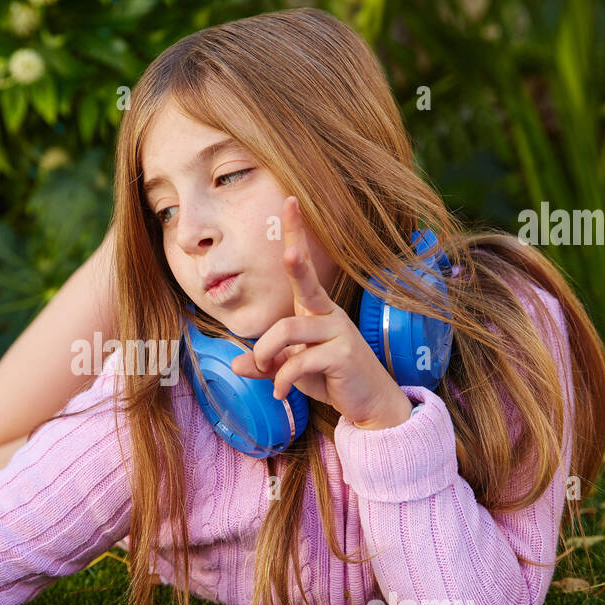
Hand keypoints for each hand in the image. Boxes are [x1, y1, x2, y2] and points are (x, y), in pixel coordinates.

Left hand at [230, 195, 413, 429]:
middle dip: (297, 262)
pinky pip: (298, 362)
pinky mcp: (342, 355)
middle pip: (305, 285)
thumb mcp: (292, 371)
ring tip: (266, 371)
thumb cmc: (329, 379)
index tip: (290, 201)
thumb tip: (236, 366)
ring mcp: (338, 333)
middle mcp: (328, 314)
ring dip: (266, 354)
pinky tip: (281, 393)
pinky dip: (282, 380)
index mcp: (316, 310)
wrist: (368, 403)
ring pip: (287, 330)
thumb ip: (266, 366)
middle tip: (290, 248)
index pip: (304, 269)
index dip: (297, 235)